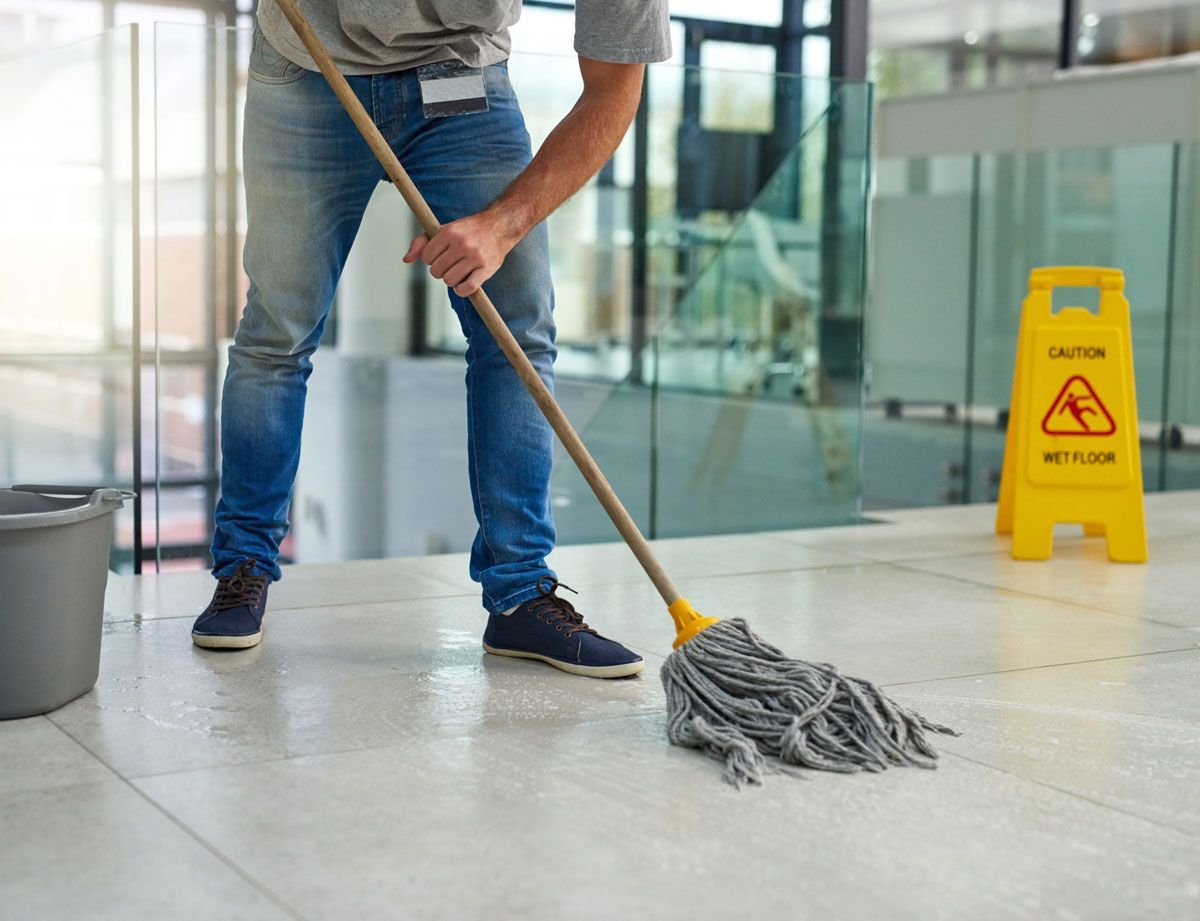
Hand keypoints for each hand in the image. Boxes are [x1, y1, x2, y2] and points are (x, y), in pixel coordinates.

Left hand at [403, 209, 522, 297]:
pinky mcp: (486, 269)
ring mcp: (475, 257)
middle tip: (450, 265)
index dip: (431, 260)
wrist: (500, 226)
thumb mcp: (445, 229)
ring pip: (450, 281)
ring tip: (458, 272)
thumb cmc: (469, 230)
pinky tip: (464, 283)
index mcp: (450, 232)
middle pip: (436, 271)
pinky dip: (462, 290)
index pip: (426, 257)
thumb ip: (422, 242)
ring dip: (451, 280)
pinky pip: (467, 288)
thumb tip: (406, 259)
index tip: (440, 256)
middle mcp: (462, 243)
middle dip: (441, 271)